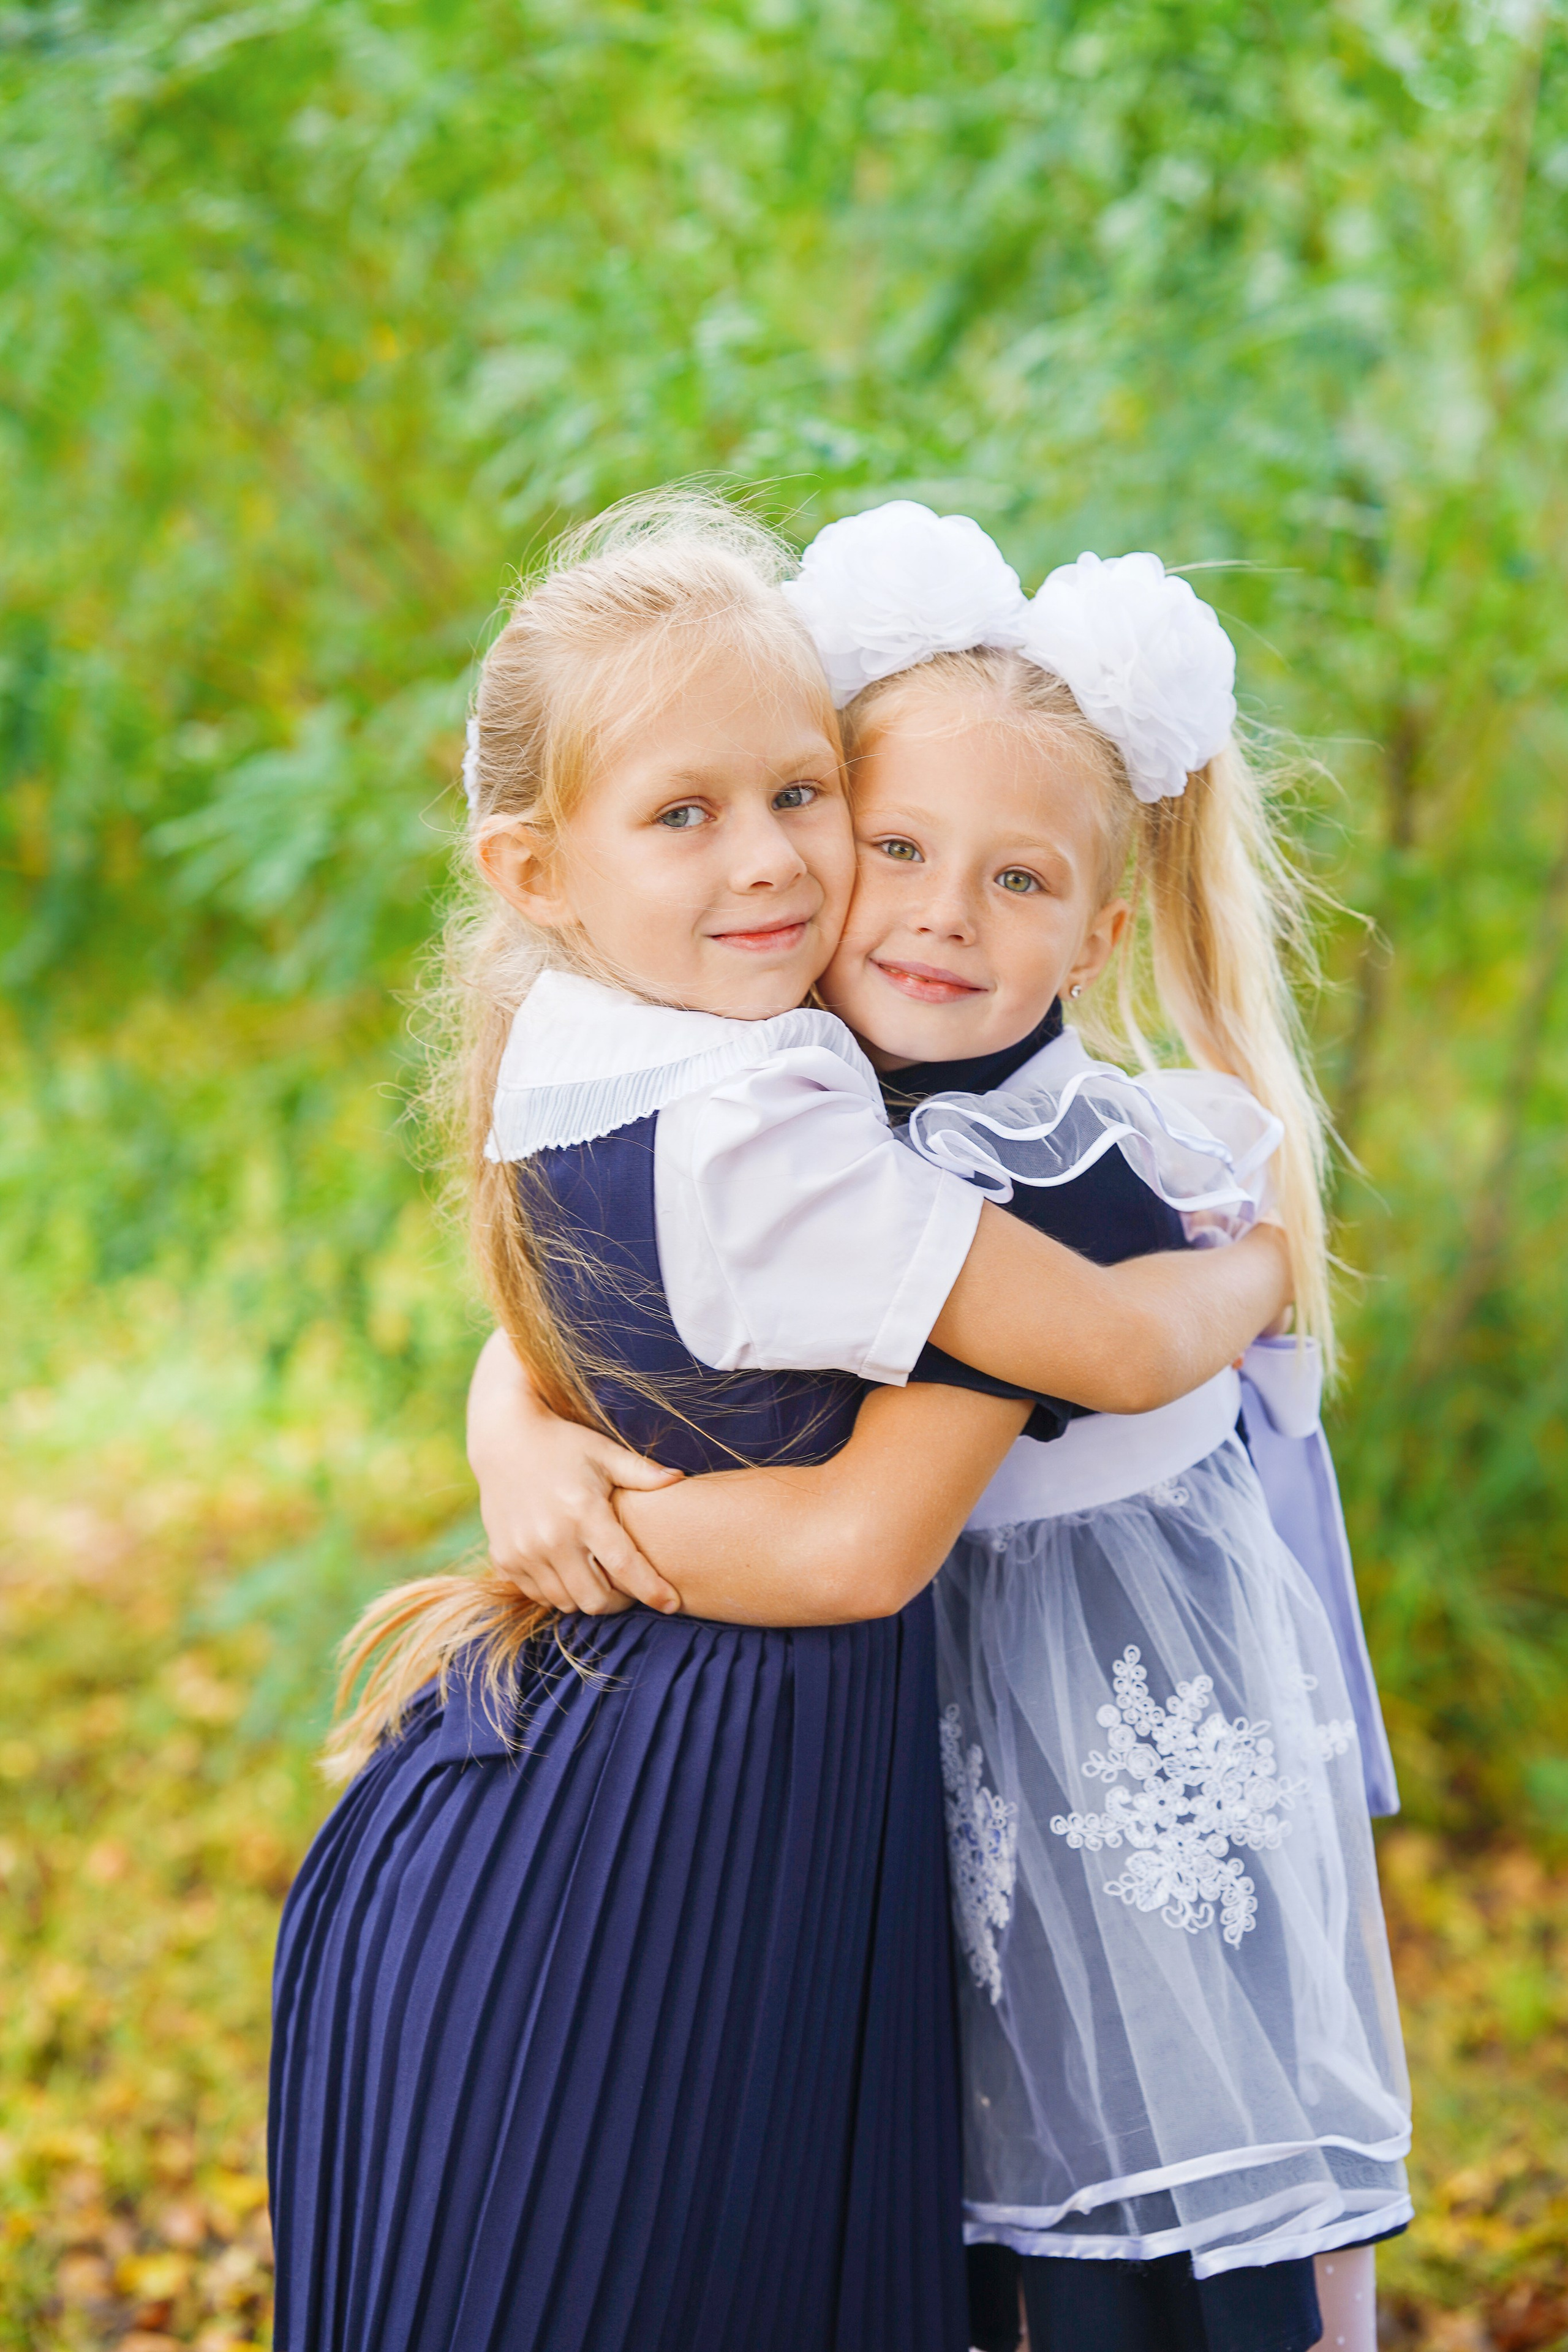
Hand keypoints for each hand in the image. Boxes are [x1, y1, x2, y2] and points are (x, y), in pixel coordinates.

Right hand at [467, 1330, 684, 1615]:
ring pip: (567, 1603)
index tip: (671, 1603)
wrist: (503, 1439)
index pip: (625, 1566)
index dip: (652, 1590)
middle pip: (596, 1599)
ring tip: (600, 1578)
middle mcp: (551, 1537)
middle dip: (620, 1601)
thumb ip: (643, 1472)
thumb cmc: (564, 1444)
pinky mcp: (505, 1559)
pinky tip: (569, 1570)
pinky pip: (539, 1595)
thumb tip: (679, 1479)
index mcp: (583, 1512)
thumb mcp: (604, 1453)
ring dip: (589, 1598)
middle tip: (630, 1588)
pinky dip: (558, 1592)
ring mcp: (524, 1552)